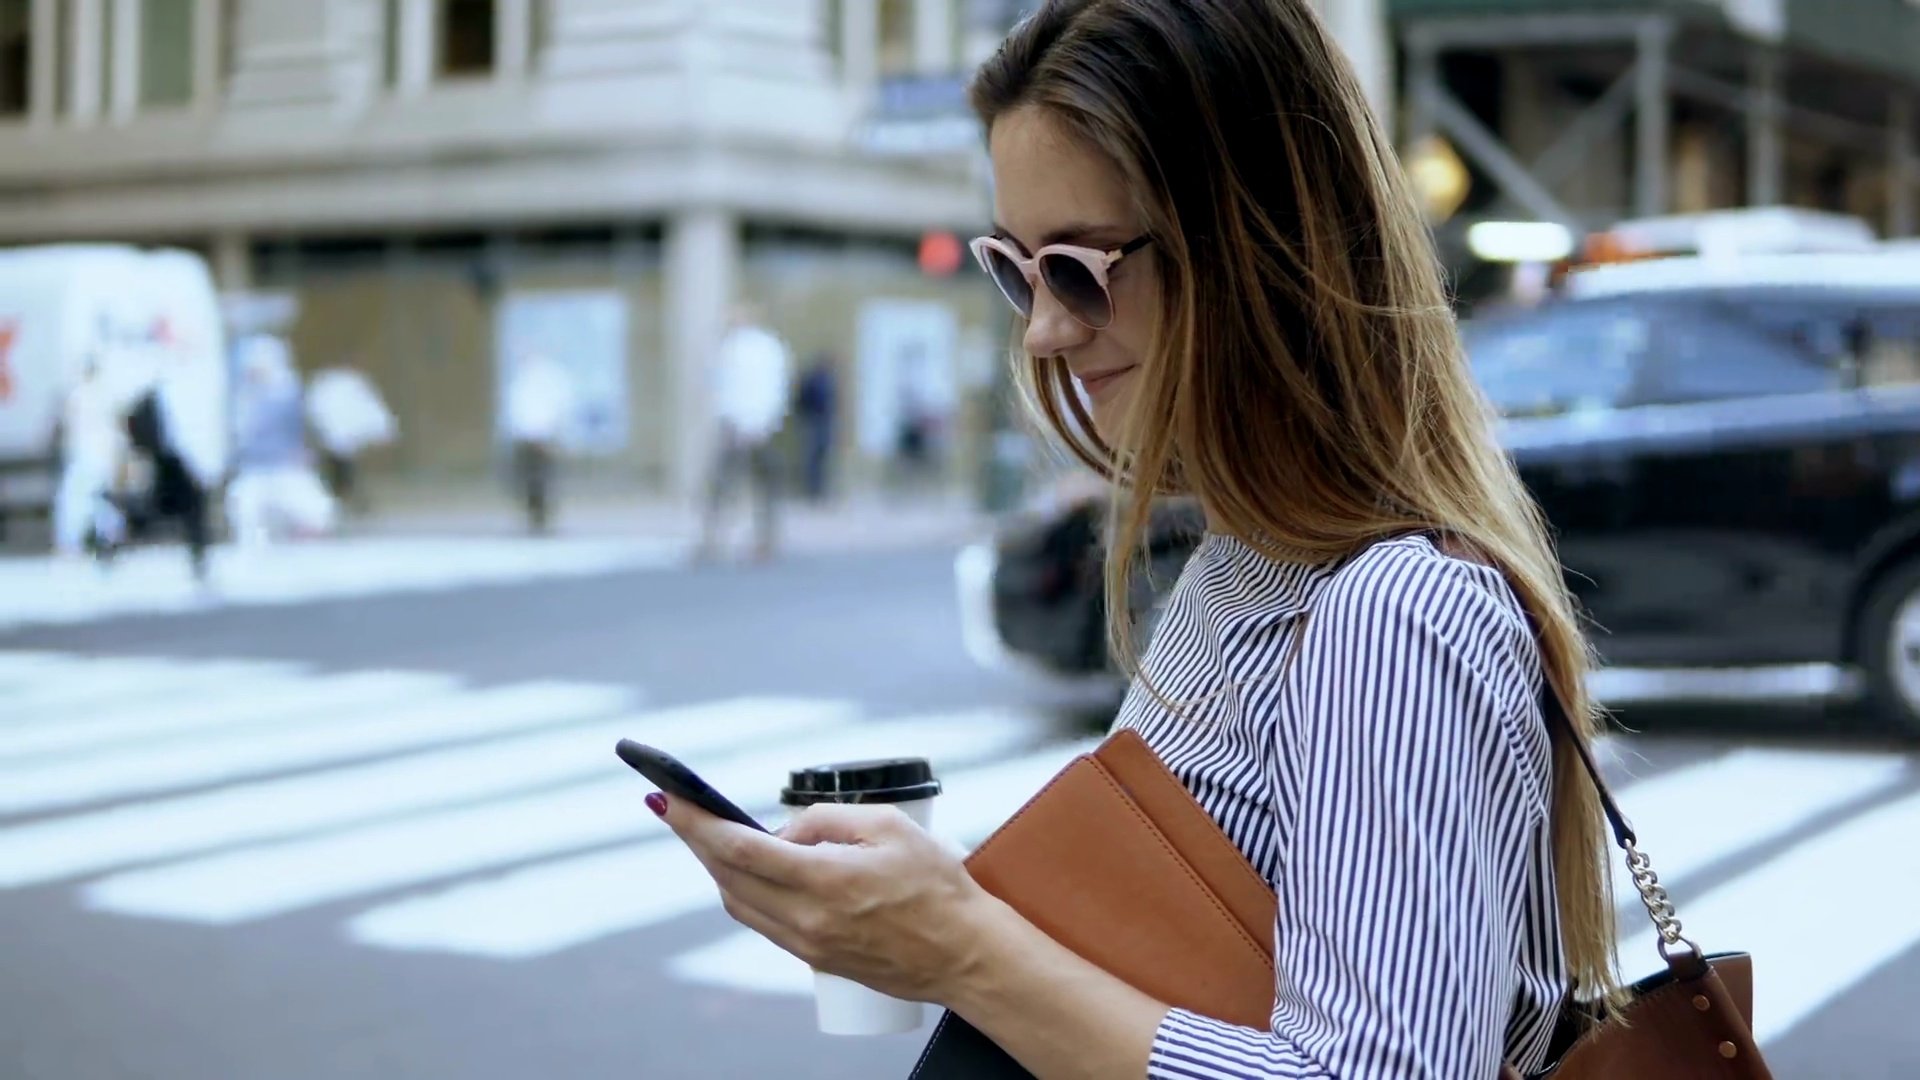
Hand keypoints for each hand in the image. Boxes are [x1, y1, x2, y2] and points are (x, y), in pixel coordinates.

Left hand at [653, 795, 995, 1004]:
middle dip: (694, 839)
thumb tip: (784, 829)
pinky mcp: (814, 958)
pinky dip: (743, 891)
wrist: (966, 954)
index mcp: (825, 882)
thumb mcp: (891, 826)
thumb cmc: (938, 887)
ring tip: (706, 834)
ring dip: (715, 867)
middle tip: (674, 809)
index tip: (666, 800)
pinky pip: (761, 921)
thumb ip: (828, 819)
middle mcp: (807, 919)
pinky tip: (746, 870)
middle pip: (726, 877)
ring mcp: (807, 944)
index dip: (696, 822)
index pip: (739, 849)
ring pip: (738, 903)